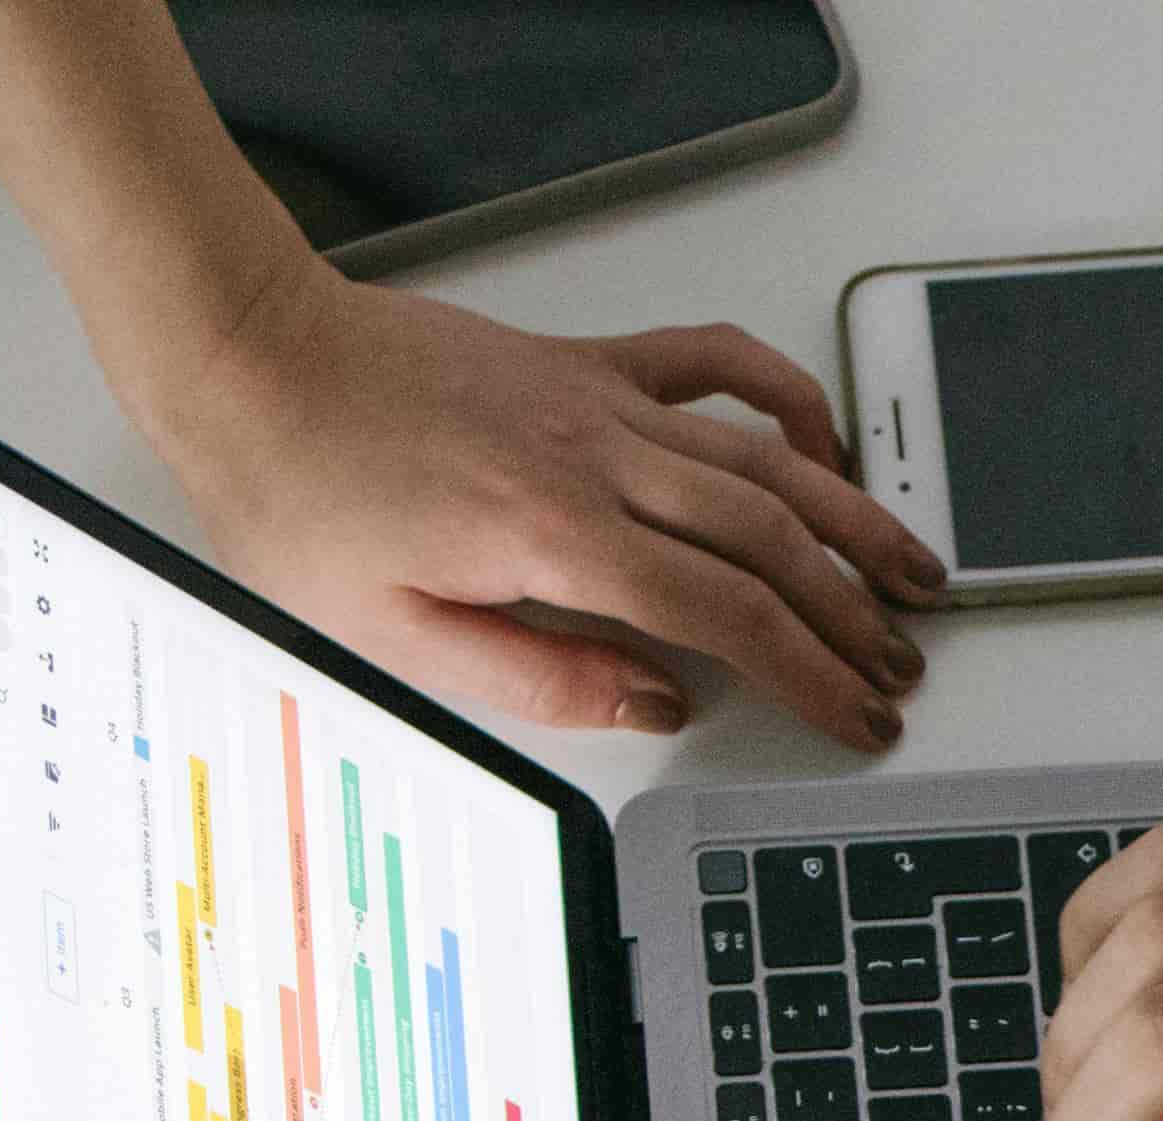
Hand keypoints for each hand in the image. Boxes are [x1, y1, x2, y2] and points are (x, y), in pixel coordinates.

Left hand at [158, 277, 933, 749]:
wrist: (249, 364)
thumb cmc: (299, 496)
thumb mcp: (397, 637)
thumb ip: (540, 680)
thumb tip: (657, 705)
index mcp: (554, 538)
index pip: (725, 616)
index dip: (809, 674)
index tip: (857, 714)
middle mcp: (594, 459)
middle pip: (768, 540)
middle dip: (852, 612)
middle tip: (902, 665)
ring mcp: (597, 402)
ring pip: (764, 457)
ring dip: (851, 517)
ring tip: (912, 569)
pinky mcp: (582, 363)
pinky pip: (710, 365)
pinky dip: (782, 397)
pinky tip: (821, 442)